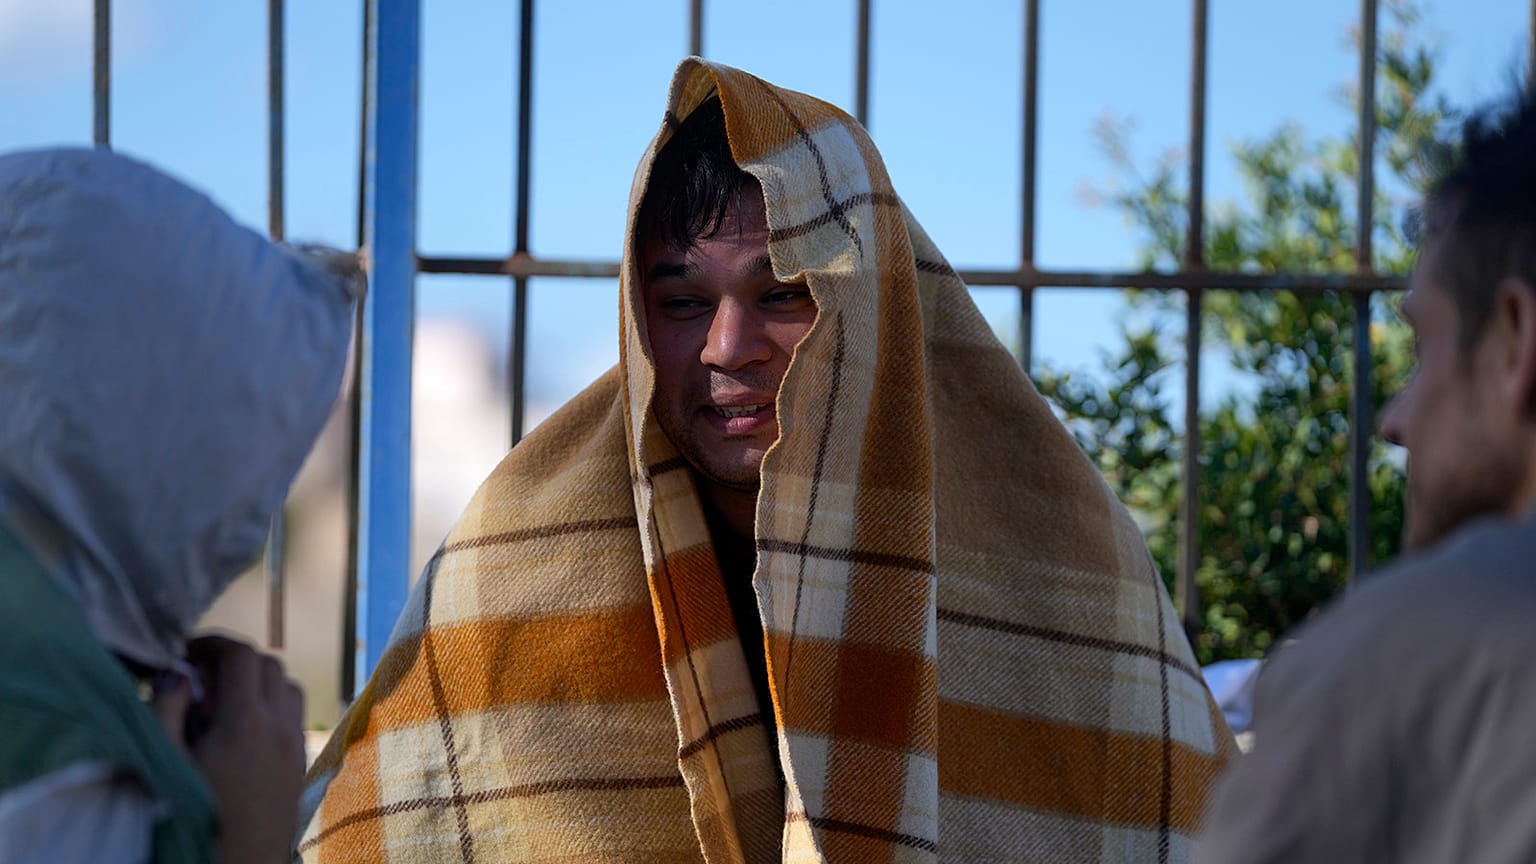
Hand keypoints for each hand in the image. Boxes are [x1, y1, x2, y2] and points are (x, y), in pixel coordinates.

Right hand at [172, 636, 304, 863]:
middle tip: (201, 674)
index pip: (242, 655)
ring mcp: (297, 747)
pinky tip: (244, 730)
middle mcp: (281, 727)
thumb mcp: (166, 763)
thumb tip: (177, 673)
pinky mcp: (302, 766)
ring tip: (223, 701)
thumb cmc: (194, 819)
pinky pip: (296, 717)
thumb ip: (167, 710)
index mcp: (246, 721)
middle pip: (270, 664)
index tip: (186, 652)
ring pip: (289, 688)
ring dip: (259, 681)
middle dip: (235, 659)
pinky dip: (274, 706)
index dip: (213, 643)